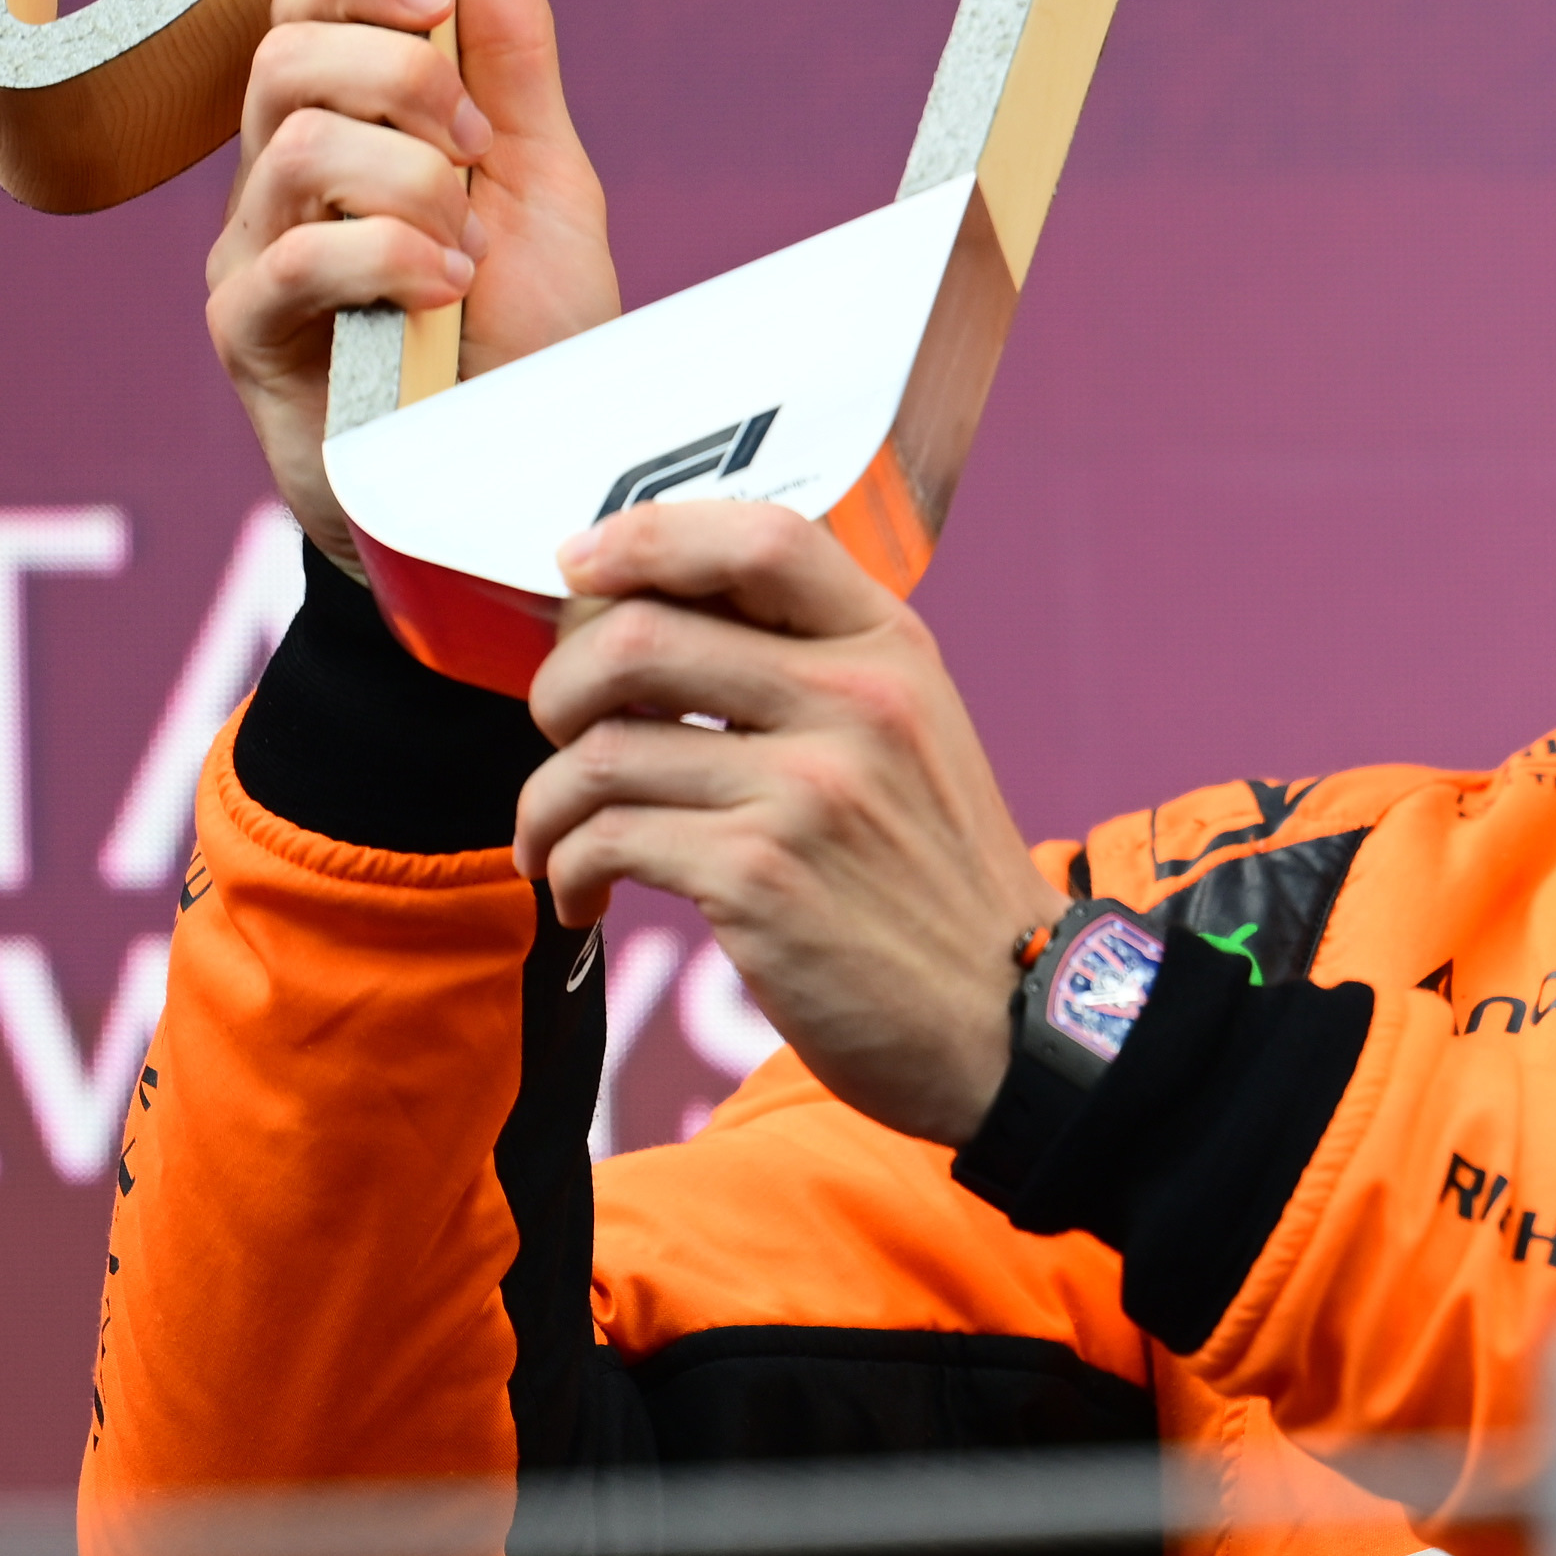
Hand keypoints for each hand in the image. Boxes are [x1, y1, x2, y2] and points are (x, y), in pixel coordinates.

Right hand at [203, 0, 624, 562]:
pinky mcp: (250, 337)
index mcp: (345, 129)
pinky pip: (291, 256)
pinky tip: (444, 289)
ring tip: (471, 250)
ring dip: (412, 181)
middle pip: (284, 58)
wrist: (521, 483)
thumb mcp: (544, 184)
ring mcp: (255, 258)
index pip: (307, 7)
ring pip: (293, 145)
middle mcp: (279, 183)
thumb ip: (514, 61)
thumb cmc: (527, 343)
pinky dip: (385, 254)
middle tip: (479, 148)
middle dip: (403, 79)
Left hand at [516, 501, 1043, 1148]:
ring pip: (600, 751)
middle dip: (556, 687)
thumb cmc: (938, 885)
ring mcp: (809, 792)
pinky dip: (567, 867)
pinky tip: (585, 894)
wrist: (1011, 1019)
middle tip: (558, 734)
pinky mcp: (760, 879)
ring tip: (555, 837)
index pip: (757, 538)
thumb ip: (815, 671)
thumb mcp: (914, 737)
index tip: (579, 566)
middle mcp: (855, 704)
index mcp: (892, 652)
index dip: (644, 536)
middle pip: (636, 637)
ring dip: (544, 800)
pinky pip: (605, 840)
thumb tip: (652, 624)